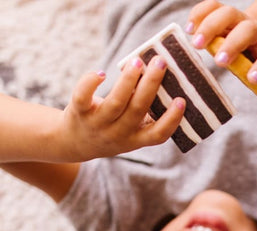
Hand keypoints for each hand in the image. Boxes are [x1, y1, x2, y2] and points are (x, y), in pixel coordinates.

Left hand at [61, 58, 183, 160]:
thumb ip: (144, 114)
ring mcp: (98, 124)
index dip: (170, 119)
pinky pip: (83, 96)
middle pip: (137, 110)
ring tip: (137, 61)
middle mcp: (119, 134)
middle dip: (151, 85)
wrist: (76, 143)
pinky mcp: (79, 112)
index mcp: (136, 140)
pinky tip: (102, 73)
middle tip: (160, 62)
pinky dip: (91, 82)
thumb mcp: (131, 131)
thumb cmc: (112, 129)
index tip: (181, 100)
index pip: (157, 135)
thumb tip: (158, 78)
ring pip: (116, 101)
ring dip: (128, 80)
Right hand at [187, 0, 256, 106]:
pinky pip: (210, 6)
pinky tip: (188, 28)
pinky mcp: (221, 12)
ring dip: (210, 26)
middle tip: (219, 62)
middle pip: (246, 30)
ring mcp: (238, 18)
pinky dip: (199, 14)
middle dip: (233, 44)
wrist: (254, 41)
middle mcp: (255, 30)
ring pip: (226, 13)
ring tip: (195, 44)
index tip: (252, 78)